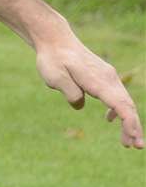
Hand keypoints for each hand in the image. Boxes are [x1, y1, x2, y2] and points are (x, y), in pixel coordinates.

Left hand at [34, 29, 142, 148]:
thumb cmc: (53, 58)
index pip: (120, 104)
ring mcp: (108, 76)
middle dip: (133, 127)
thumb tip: (80, 106)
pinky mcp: (103, 76)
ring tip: (127, 141)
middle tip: (134, 147)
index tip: (133, 138)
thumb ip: (70, 92)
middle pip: (127, 105)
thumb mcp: (55, 76)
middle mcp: (108, 78)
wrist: (55, 39)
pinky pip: (117, 95)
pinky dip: (118, 109)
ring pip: (124, 101)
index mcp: (97, 80)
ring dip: (128, 121)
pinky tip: (110, 119)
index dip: (128, 122)